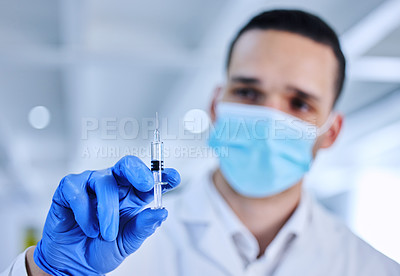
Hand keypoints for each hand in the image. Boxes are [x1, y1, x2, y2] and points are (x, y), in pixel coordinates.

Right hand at [33, 155, 179, 274]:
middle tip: (146, 185)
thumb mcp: (128, 242)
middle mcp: (115, 185)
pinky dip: (84, 212)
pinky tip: (88, 228)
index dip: (163, 175)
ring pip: (104, 182)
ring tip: (106, 234)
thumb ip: (143, 227)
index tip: (174, 178)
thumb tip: (161, 213)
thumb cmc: (102, 248)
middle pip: (127, 165)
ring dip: (107, 211)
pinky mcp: (69, 189)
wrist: (74, 264)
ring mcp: (91, 184)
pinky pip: (78, 191)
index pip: (150, 179)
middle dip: (138, 172)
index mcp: (133, 195)